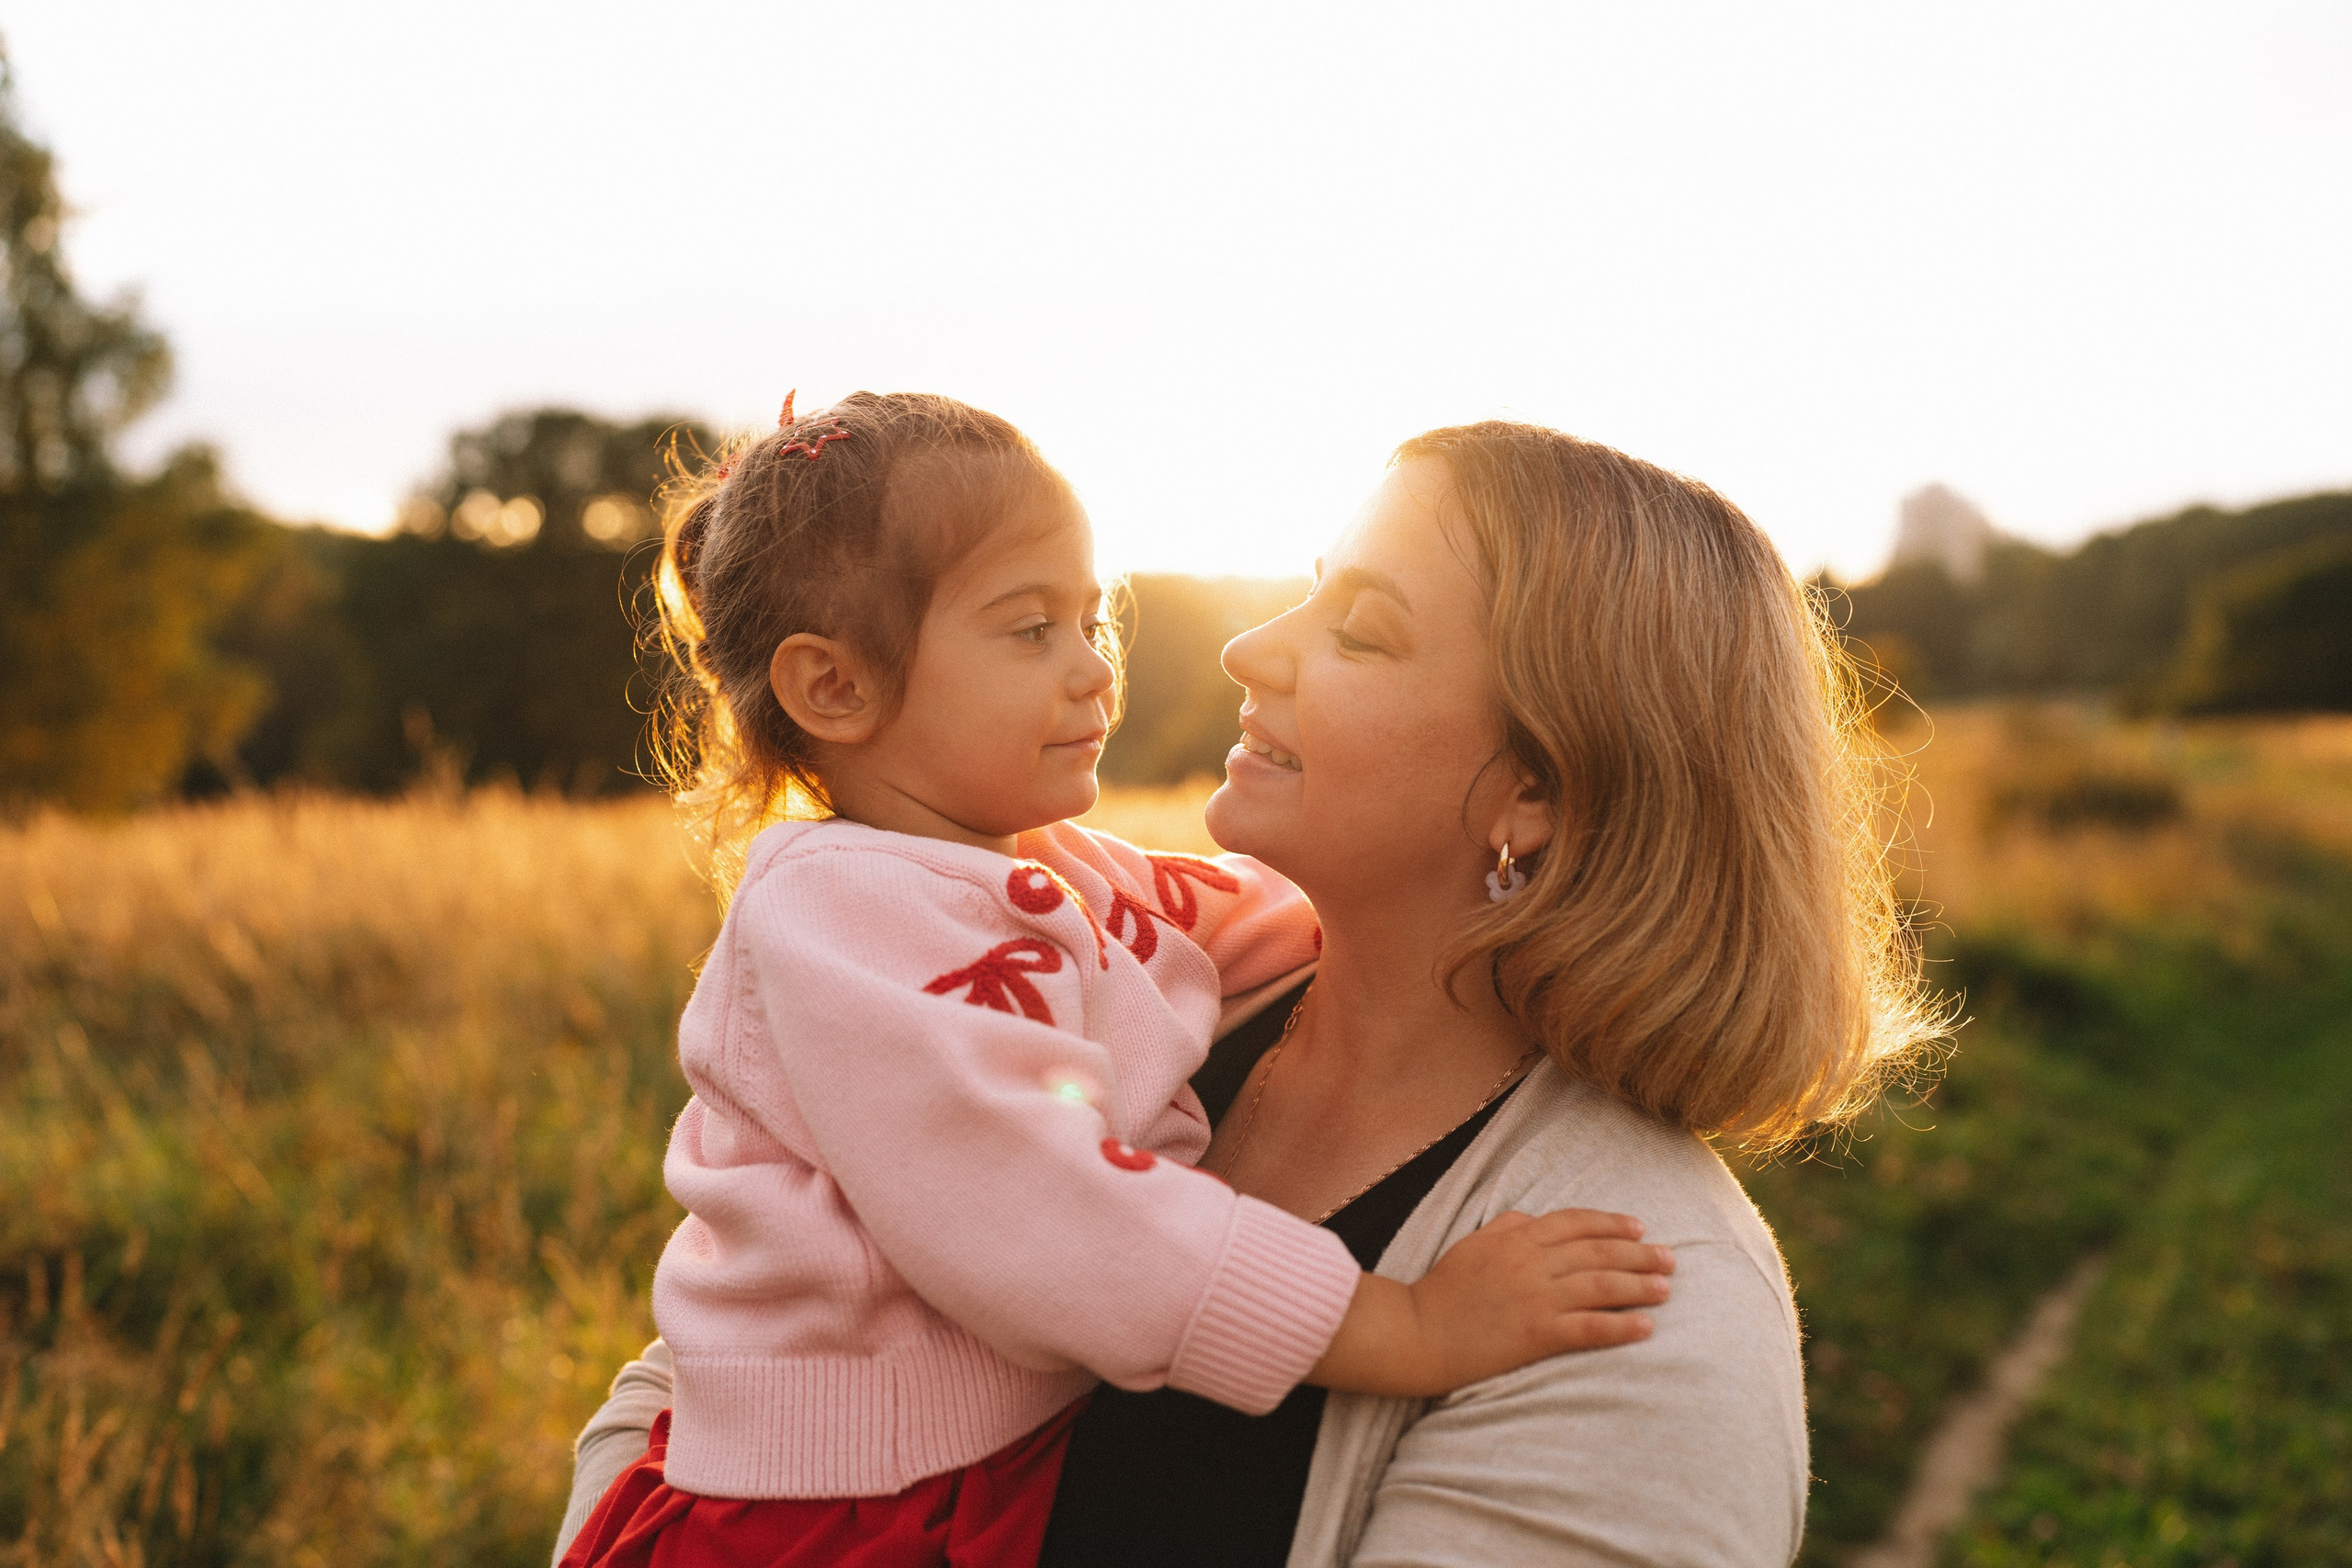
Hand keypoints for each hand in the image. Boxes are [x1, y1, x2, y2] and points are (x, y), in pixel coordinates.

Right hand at [1308, 1208, 1669, 1397]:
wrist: (1417, 1332)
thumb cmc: (1442, 1289)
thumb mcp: (1471, 1244)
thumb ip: (1506, 1226)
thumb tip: (1535, 1218)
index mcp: (1517, 1237)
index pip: (1576, 1223)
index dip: (1612, 1223)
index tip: (1640, 1228)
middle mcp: (1532, 1262)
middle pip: (1598, 1252)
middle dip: (1639, 1253)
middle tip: (1670, 1259)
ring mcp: (1536, 1298)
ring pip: (1601, 1286)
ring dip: (1639, 1286)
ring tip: (1666, 1289)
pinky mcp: (1537, 1334)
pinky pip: (1589, 1328)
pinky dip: (1621, 1326)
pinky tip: (1645, 1328)